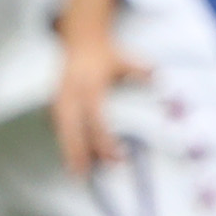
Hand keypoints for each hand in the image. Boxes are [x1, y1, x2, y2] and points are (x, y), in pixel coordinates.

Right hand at [52, 25, 145, 173]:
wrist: (80, 40)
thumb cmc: (107, 54)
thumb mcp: (126, 59)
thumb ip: (142, 71)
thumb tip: (162, 80)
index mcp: (90, 84)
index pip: (96, 117)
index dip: (104, 139)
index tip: (117, 156)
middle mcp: (71, 92)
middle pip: (72, 128)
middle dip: (78, 152)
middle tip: (86, 176)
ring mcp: (59, 97)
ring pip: (61, 130)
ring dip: (68, 152)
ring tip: (76, 175)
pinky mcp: (53, 101)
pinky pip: (56, 126)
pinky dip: (63, 142)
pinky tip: (71, 161)